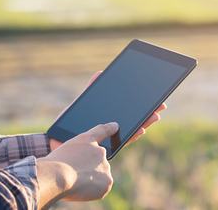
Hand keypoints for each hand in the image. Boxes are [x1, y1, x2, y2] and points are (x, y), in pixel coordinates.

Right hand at [38, 122, 118, 207]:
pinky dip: (92, 191)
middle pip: (97, 161)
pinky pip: (101, 188)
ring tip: (74, 181)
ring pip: (99, 176)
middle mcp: (100, 151)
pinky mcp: (107, 182)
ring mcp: (105, 166)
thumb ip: (76, 148)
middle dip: (88, 168)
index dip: (110, 128)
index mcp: (87, 140)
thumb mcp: (58, 148)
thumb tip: (96, 142)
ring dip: (90, 180)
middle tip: (73, 173)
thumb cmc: (55, 162)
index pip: (102, 131)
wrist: (57, 176)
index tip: (115, 126)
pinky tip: (80, 189)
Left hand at [49, 71, 165, 150]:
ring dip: (146, 123)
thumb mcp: (81, 102)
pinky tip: (141, 129)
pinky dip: (133, 135)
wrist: (56, 139)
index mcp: (109, 116)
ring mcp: (111, 137)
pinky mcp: (107, 146)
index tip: (155, 97)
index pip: (130, 110)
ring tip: (155, 115)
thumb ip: (91, 89)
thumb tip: (100, 73)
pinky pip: (123, 140)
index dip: (143, 105)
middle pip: (136, 119)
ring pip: (133, 129)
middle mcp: (113, 127)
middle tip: (161, 105)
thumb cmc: (68, 121)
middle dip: (149, 112)